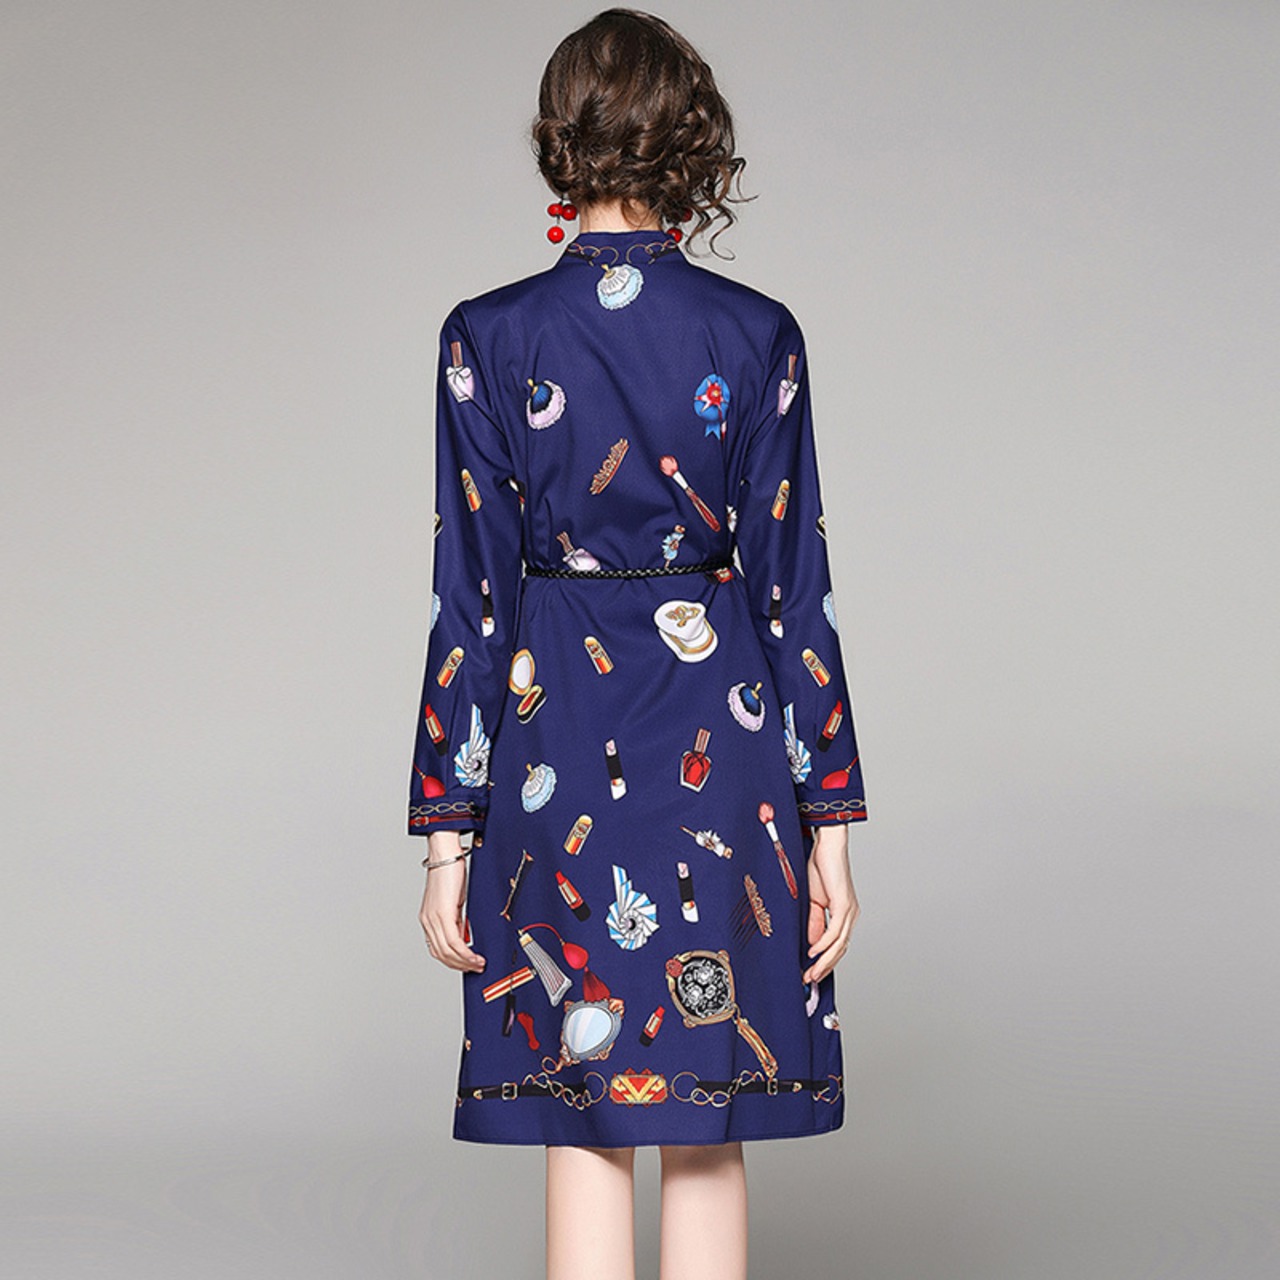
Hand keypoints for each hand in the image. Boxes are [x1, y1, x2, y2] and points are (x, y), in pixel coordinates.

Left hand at [419, 832, 485, 972]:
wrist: (445, 854)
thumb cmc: (450, 872)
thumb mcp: (453, 901)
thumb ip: (456, 919)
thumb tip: (464, 934)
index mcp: (428, 918)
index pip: (437, 949)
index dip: (452, 961)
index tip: (466, 964)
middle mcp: (427, 921)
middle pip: (440, 954)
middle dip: (459, 965)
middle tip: (475, 968)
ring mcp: (432, 918)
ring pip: (446, 951)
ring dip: (463, 962)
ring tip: (477, 964)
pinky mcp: (442, 913)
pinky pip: (453, 941)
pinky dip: (465, 952)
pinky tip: (474, 955)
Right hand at [802, 824, 860, 984]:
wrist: (827, 845)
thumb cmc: (821, 868)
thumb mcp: (813, 901)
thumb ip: (814, 922)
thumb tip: (813, 944)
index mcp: (844, 915)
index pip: (837, 945)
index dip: (825, 961)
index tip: (811, 973)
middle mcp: (850, 915)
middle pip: (840, 950)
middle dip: (824, 967)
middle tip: (809, 980)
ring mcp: (849, 911)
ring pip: (839, 945)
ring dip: (824, 961)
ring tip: (811, 973)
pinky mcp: (843, 904)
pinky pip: (835, 931)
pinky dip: (824, 943)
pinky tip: (814, 952)